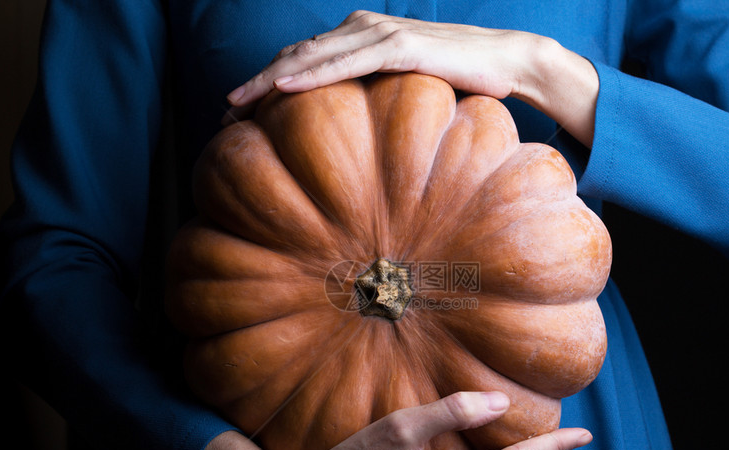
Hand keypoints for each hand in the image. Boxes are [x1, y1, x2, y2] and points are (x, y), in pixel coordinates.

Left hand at [222, 11, 598, 146]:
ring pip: (310, 56)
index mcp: (358, 39)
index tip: (237, 113)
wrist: (504, 63)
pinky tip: (281, 89)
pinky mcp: (397, 47)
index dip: (266, 84)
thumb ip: (373, 101)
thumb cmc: (455, 80)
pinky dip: (310, 74)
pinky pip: (345, 61)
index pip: (302, 60)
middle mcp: (361, 30)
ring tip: (236, 103)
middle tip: (224, 112)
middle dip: (256, 85)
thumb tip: (350, 141)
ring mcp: (378, 35)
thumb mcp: (403, 93)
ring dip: (269, 79)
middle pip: (295, 56)